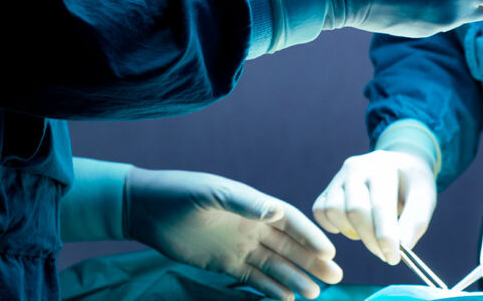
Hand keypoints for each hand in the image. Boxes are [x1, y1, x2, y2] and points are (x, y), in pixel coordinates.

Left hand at [124, 168, 342, 300]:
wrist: (146, 209)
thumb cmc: (180, 193)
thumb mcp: (212, 193)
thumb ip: (244, 202)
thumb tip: (276, 212)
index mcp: (254, 206)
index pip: (290, 222)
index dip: (311, 237)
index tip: (330, 252)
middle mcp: (253, 226)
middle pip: (289, 246)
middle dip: (313, 261)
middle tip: (336, 277)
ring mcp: (240, 246)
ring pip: (275, 265)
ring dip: (296, 278)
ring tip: (315, 293)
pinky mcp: (224, 263)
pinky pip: (253, 278)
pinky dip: (271, 288)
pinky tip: (288, 299)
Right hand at [312, 150, 437, 264]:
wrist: (399, 166)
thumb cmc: (412, 185)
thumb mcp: (425, 198)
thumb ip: (416, 221)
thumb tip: (402, 246)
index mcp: (383, 166)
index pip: (380, 204)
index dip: (385, 235)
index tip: (393, 258)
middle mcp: (357, 167)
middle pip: (355, 210)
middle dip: (371, 239)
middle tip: (386, 255)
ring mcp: (339, 176)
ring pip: (333, 210)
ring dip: (352, 232)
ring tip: (371, 234)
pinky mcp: (328, 188)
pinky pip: (319, 211)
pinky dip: (332, 226)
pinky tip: (352, 228)